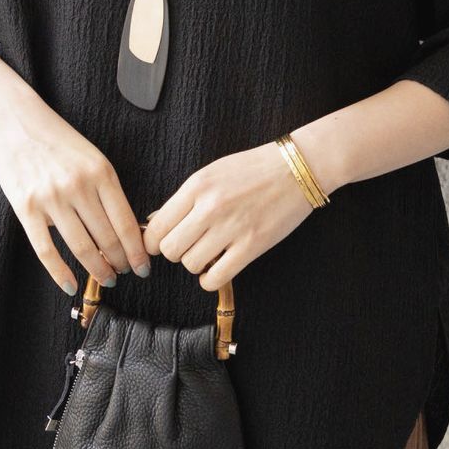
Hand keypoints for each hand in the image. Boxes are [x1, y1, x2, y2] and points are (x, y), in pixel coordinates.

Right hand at [0, 99, 151, 295]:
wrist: (15, 123)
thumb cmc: (58, 142)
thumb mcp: (93, 159)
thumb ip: (109, 191)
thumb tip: (127, 232)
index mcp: (101, 172)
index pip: (127, 223)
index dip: (137, 252)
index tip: (143, 266)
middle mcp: (78, 186)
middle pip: (107, 239)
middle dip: (120, 263)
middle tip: (124, 272)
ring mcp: (51, 198)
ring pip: (82, 248)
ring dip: (97, 270)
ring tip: (105, 278)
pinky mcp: (26, 209)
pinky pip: (46, 250)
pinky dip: (60, 273)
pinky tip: (71, 284)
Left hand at [142, 141, 317, 291]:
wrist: (295, 169)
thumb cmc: (251, 169)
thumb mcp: (210, 174)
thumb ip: (184, 198)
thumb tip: (155, 222)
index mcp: (196, 186)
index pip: (157, 226)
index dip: (153, 241)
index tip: (159, 243)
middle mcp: (209, 207)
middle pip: (170, 248)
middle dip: (174, 252)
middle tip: (185, 247)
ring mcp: (231, 227)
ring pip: (190, 264)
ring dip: (194, 264)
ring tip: (206, 254)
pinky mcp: (252, 246)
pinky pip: (216, 277)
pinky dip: (209, 279)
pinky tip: (215, 269)